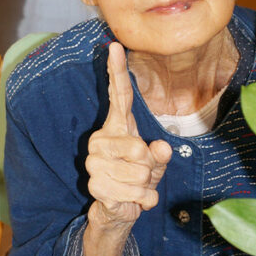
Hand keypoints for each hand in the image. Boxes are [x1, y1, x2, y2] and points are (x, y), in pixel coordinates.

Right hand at [85, 42, 171, 228]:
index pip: (118, 94)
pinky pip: (133, 193)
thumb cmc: (139, 178)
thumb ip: (161, 153)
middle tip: (143, 173)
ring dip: (147, 186)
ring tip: (137, 187)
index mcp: (116, 126)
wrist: (120, 209)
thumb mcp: (157, 162)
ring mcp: (94, 163)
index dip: (117, 71)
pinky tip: (134, 200)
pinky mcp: (95, 185)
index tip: (115, 46)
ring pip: (139, 173)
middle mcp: (100, 139)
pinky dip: (143, 200)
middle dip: (150, 166)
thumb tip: (160, 148)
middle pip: (139, 149)